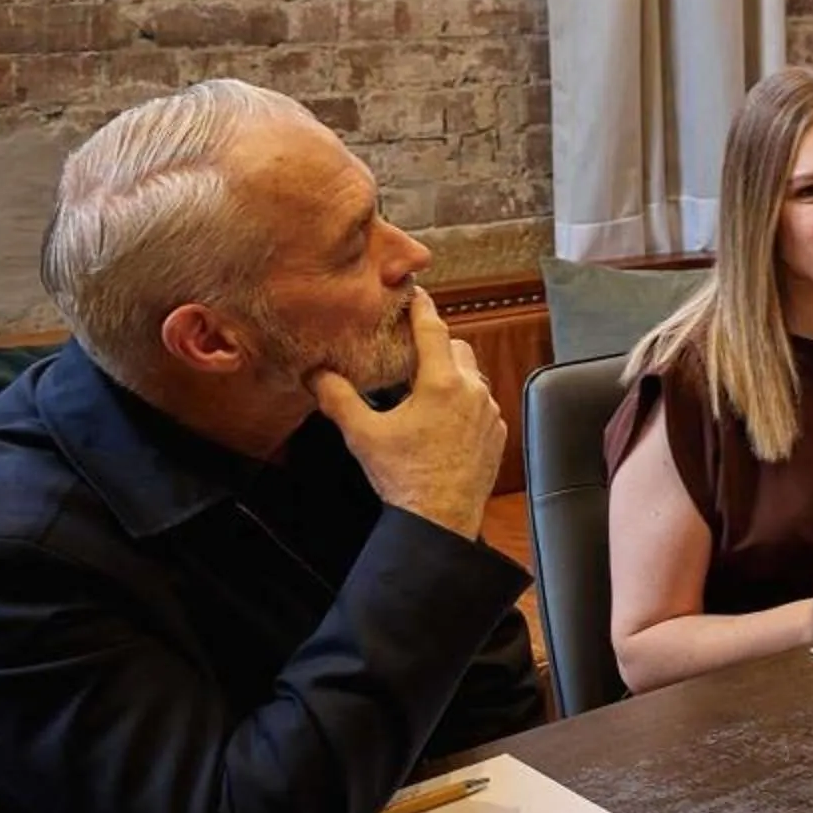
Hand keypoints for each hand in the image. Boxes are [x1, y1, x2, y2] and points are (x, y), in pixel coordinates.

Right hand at [311, 289, 502, 541]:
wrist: (440, 519)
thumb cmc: (403, 478)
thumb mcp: (363, 435)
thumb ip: (338, 398)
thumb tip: (315, 374)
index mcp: (441, 383)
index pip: (433, 329)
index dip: (422, 308)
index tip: (416, 293)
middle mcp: (472, 391)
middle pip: (457, 349)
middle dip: (436, 345)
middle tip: (412, 353)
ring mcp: (490, 413)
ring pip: (472, 377)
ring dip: (451, 375)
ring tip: (424, 389)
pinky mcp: (498, 433)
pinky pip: (483, 405)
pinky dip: (465, 403)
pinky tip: (443, 420)